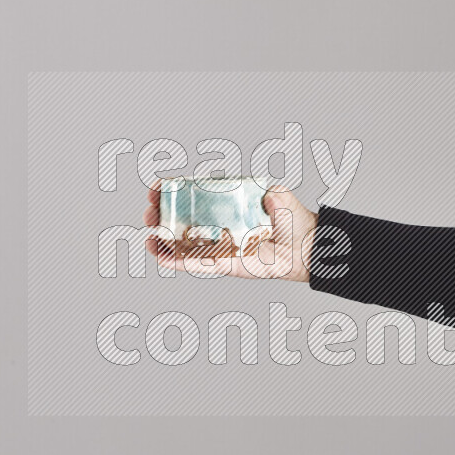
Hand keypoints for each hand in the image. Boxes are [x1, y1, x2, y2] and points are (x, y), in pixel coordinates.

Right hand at [144, 182, 318, 281]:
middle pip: (181, 219)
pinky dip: (180, 262)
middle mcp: (217, 223)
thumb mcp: (282, 198)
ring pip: (184, 244)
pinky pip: (199, 264)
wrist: (305, 247)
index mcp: (225, 201)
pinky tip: (163, 259)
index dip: (171, 191)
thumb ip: (275, 194)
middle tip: (150, 216)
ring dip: (163, 243)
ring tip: (149, 241)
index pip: (192, 193)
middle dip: (160, 216)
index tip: (156, 189)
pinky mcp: (224, 264)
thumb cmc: (291, 218)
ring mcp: (218, 244)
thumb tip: (270, 194)